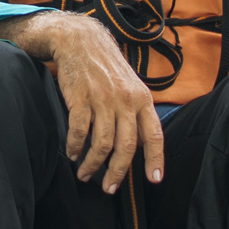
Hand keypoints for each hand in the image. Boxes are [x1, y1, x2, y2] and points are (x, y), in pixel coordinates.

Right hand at [0, 12, 163, 193]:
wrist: (80, 40)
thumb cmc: (105, 66)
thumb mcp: (130, 84)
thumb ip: (136, 111)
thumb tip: (138, 144)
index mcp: (142, 99)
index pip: (154, 135)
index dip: (155, 159)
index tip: (154, 180)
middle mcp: (125, 100)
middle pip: (126, 147)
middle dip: (117, 173)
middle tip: (108, 188)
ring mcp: (103, 99)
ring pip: (102, 144)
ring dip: (92, 164)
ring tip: (85, 174)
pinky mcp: (81, 98)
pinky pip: (79, 132)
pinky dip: (75, 147)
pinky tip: (72, 154)